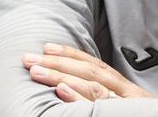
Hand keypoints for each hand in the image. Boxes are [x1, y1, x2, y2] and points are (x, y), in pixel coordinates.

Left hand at [23, 43, 155, 102]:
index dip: (72, 54)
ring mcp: (124, 108)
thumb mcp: (129, 106)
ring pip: (92, 89)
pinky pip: (98, 110)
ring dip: (61, 78)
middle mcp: (126, 96)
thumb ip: (109, 95)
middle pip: (91, 73)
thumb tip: (76, 86)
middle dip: (58, 63)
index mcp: (126, 90)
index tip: (48, 47)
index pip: (97, 66)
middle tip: (29, 58)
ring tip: (37, 72)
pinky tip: (62, 92)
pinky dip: (79, 100)